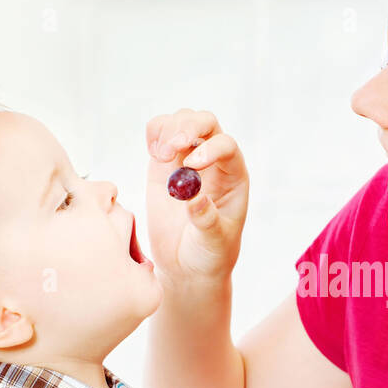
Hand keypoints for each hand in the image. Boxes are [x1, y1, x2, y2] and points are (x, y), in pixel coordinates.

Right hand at [144, 109, 248, 285]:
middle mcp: (213, 161)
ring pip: (182, 121)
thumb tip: (194, 197)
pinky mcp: (163, 164)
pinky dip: (155, 133)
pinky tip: (154, 153)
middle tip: (172, 147)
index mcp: (234, 177)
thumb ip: (206, 220)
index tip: (191, 165)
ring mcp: (187, 158)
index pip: (227, 147)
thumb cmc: (209, 254)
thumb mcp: (213, 242)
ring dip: (169, 129)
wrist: (187, 265)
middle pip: (206, 123)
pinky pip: (161, 133)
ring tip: (159, 157)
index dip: (211, 149)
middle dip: (189, 126)